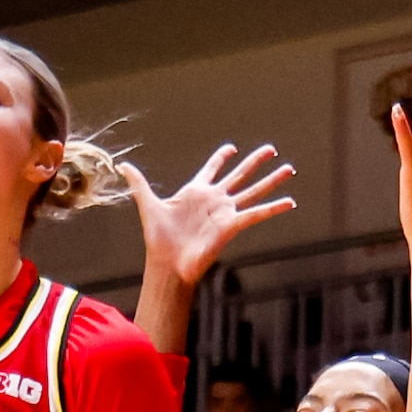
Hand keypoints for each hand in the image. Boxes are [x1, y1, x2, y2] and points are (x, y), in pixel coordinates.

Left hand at [137, 143, 300, 289]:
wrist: (167, 263)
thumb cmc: (158, 239)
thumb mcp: (148, 204)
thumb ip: (138, 183)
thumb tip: (121, 165)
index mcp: (196, 192)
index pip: (213, 169)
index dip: (221, 158)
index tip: (231, 148)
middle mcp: (214, 200)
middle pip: (239, 175)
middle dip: (255, 162)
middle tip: (271, 149)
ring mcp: (225, 212)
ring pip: (253, 190)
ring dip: (271, 180)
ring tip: (290, 169)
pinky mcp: (232, 225)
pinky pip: (256, 214)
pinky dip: (273, 208)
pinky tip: (290, 202)